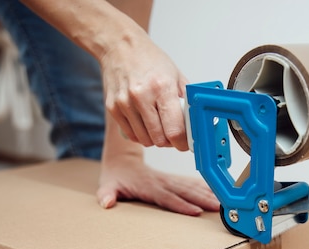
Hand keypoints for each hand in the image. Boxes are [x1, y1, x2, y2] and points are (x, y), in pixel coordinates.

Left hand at [97, 151, 219, 215]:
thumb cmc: (115, 176)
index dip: (181, 205)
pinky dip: (204, 187)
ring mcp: (169, 180)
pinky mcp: (173, 180)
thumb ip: (106, 194)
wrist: (122, 160)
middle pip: (185, 191)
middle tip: (218, 207)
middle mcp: (162, 182)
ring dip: (207, 193)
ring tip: (222, 203)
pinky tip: (216, 193)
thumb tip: (106, 203)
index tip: (196, 212)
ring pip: (191, 186)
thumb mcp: (107, 185)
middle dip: (202, 199)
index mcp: (148, 186)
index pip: (167, 197)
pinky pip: (191, 183)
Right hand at [99, 30, 189, 150]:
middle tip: (173, 133)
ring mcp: (125, 104)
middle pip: (160, 139)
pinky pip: (132, 135)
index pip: (175, 130)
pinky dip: (141, 134)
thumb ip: (186, 100)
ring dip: (155, 139)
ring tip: (159, 126)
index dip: (183, 142)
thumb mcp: (176, 75)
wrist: (120, 45)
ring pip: (145, 140)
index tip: (186, 143)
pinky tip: (146, 123)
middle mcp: (141, 97)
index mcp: (162, 88)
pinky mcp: (113, 108)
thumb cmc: (149, 59)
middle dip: (170, 141)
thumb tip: (196, 122)